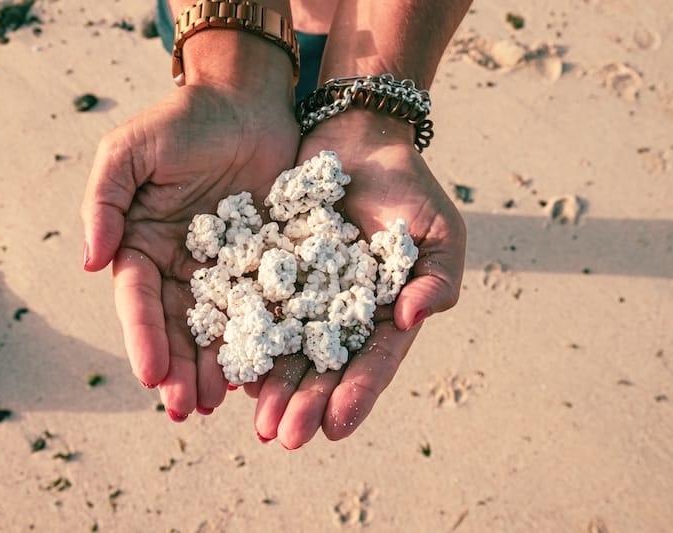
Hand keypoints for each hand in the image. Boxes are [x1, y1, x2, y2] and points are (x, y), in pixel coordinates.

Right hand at [80, 48, 298, 419]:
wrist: (247, 103)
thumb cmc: (183, 121)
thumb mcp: (131, 152)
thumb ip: (105, 202)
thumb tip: (90, 263)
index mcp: (143, 244)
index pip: (138, 299)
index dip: (143, 337)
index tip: (151, 375)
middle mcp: (180, 265)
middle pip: (178, 325)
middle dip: (180, 368)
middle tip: (189, 409)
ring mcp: (224, 268)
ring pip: (219, 326)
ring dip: (217, 365)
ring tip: (222, 402)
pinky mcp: (266, 264)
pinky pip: (263, 306)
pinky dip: (262, 339)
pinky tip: (264, 370)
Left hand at [243, 112, 465, 447]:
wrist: (358, 138)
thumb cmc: (408, 187)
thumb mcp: (439, 230)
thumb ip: (438, 277)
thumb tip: (412, 318)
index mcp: (383, 313)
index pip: (372, 360)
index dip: (356, 394)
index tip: (335, 427)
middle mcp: (340, 314)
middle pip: (323, 366)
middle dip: (305, 403)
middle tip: (283, 437)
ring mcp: (304, 295)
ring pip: (286, 347)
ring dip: (273, 386)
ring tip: (257, 421)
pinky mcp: (270, 271)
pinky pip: (256, 308)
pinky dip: (247, 339)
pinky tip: (233, 370)